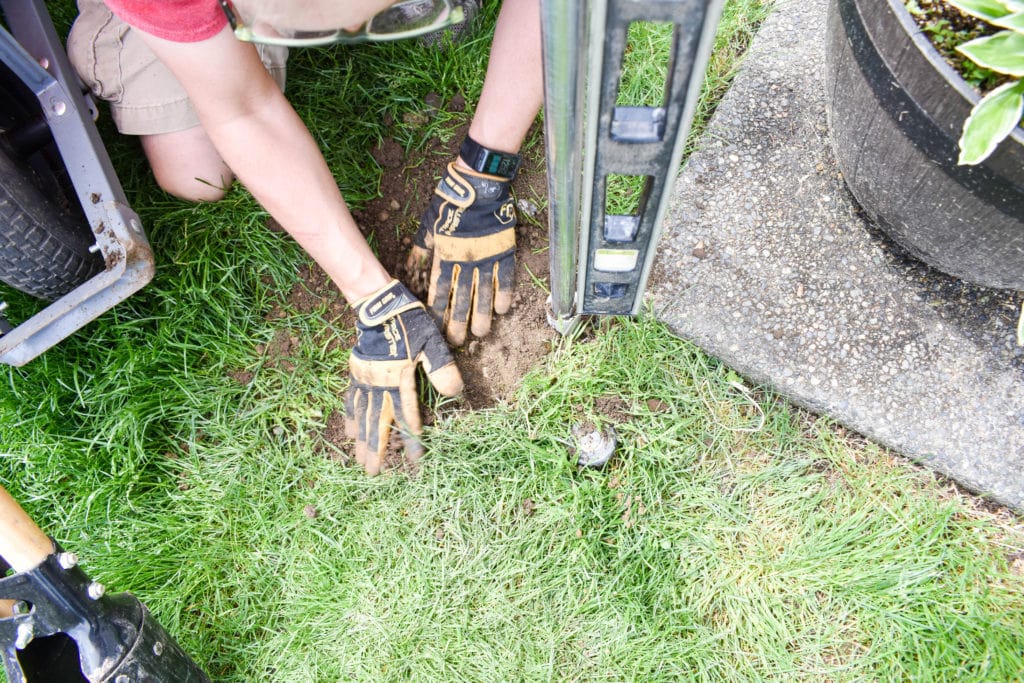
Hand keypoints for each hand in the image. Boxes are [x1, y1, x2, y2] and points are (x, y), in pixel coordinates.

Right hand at [344, 280, 462, 474]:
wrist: (379, 304)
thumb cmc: (409, 322)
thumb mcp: (432, 342)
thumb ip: (441, 368)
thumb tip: (456, 393)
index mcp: (399, 379)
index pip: (407, 415)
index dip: (412, 438)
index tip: (415, 461)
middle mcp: (379, 384)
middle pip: (378, 423)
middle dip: (377, 450)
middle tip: (374, 475)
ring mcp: (365, 380)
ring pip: (362, 417)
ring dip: (361, 441)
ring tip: (360, 463)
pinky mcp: (356, 373)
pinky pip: (350, 400)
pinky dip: (349, 418)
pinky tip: (348, 433)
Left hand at [407, 162, 515, 345]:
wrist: (478, 186)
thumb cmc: (449, 205)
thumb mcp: (428, 227)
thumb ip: (420, 251)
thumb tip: (409, 270)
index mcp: (444, 256)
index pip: (439, 290)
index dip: (437, 310)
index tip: (434, 327)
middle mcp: (465, 262)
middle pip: (461, 298)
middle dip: (458, 321)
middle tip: (456, 340)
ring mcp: (486, 258)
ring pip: (483, 294)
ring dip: (481, 315)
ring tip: (480, 333)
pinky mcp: (503, 252)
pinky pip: (504, 278)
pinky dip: (503, 295)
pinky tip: (502, 311)